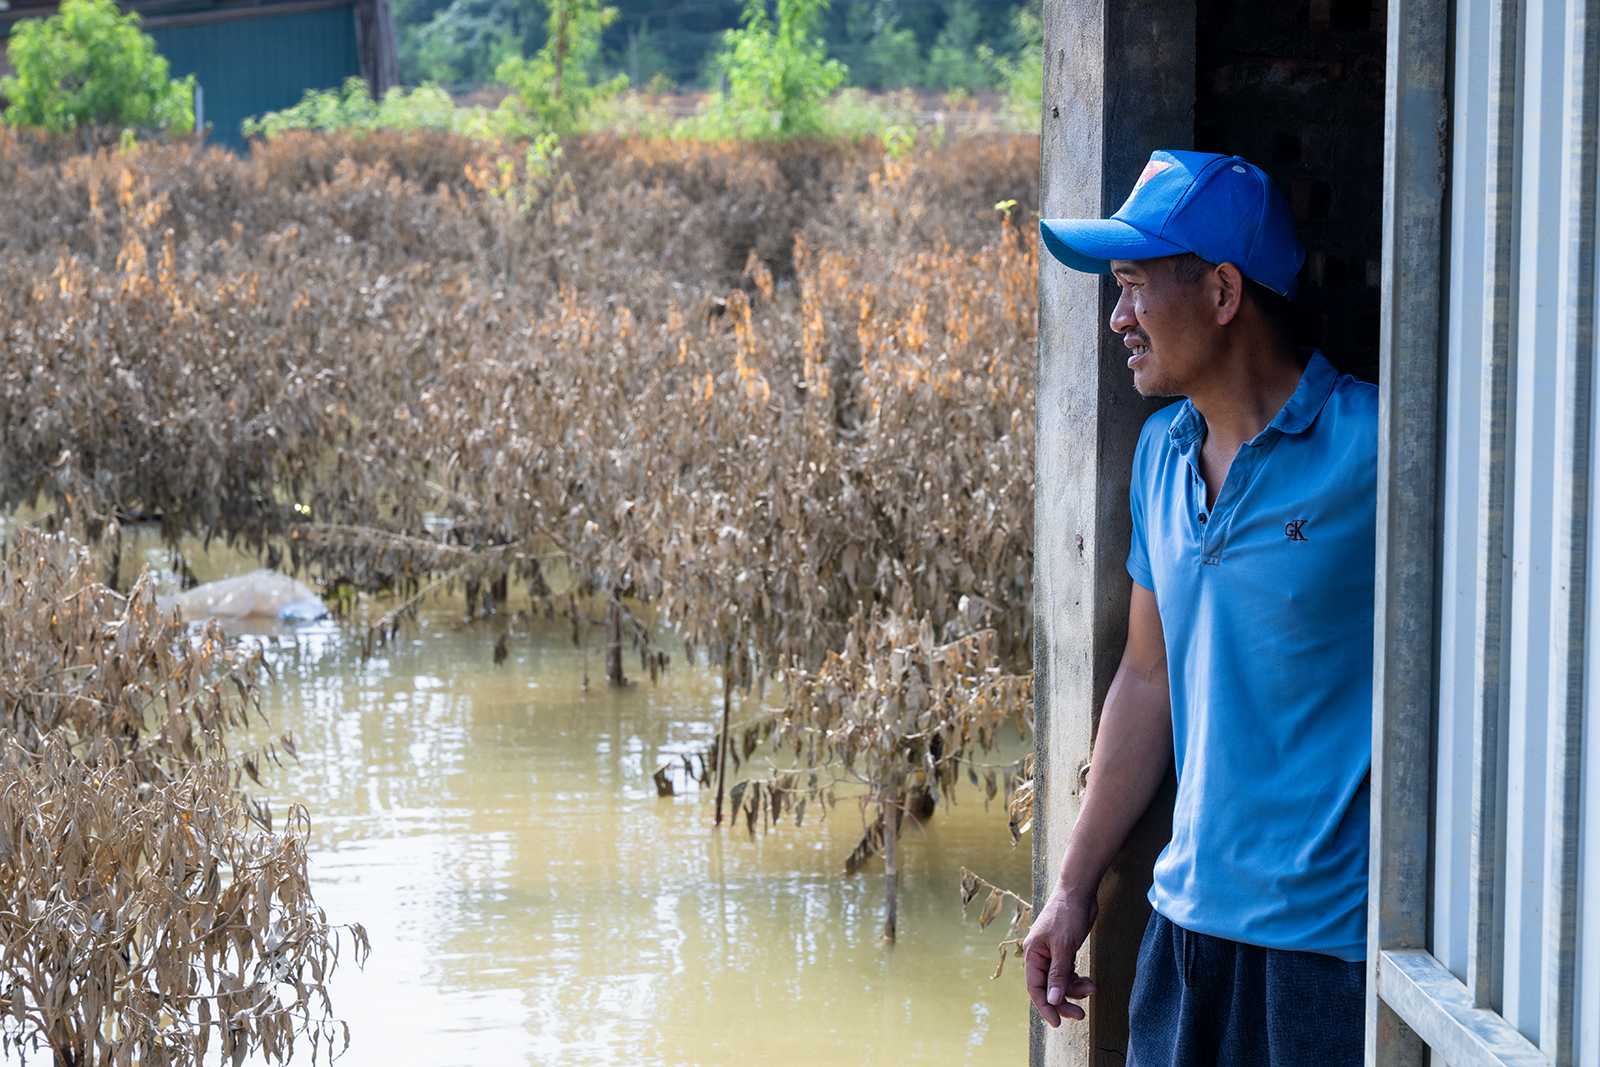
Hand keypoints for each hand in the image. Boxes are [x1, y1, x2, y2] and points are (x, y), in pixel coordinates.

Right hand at [1022, 883, 1098, 1026]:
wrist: (1079, 891)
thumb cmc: (1067, 915)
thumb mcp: (1064, 947)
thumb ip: (1058, 974)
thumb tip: (1053, 999)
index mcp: (1033, 954)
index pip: (1035, 987)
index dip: (1045, 1007)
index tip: (1057, 1023)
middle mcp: (1040, 956)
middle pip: (1049, 988)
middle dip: (1064, 1001)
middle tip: (1080, 1015)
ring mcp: (1052, 954)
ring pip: (1060, 982)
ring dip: (1075, 989)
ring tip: (1092, 988)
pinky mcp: (1064, 951)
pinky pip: (1067, 973)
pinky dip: (1077, 979)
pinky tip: (1088, 981)